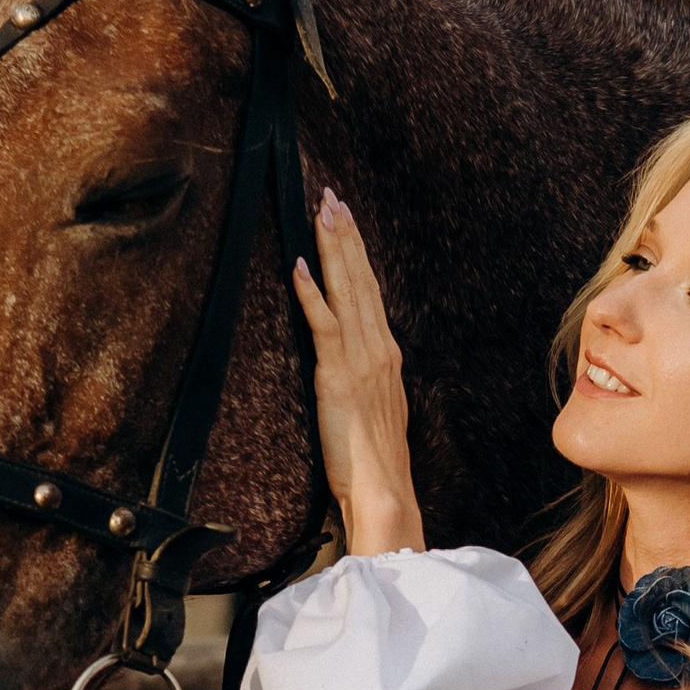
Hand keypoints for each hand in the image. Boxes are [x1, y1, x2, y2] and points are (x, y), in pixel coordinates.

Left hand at [294, 190, 424, 557]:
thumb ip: (366, 381)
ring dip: (334, 249)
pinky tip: (302, 266)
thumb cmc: (376, 464)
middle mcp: (379, 350)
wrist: (385, 492)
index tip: (346, 221)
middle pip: (362, 281)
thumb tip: (355, 366)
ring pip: (347, 291)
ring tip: (324, 212)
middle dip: (347, 236)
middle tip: (333, 197)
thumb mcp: (376, 411)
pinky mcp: (339, 376)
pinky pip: (325, 325)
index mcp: (387, 356)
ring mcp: (361, 361)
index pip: (371, 292)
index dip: (357, 254)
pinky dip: (313, 294)